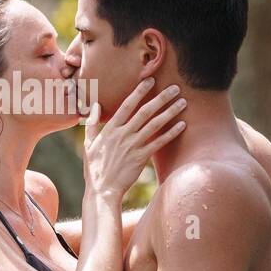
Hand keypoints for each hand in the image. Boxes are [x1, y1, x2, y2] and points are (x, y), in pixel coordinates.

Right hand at [82, 78, 186, 201]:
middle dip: (161, 98)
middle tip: (175, 87)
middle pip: (144, 112)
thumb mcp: (88, 143)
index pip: (126, 105)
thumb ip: (92, 123)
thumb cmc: (94, 168)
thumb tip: (95, 106)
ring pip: (154, 125)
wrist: (102, 190)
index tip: (150, 80)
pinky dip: (171, 133)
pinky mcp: (141, 158)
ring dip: (170, 112)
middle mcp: (122, 135)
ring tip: (182, 102)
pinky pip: (159, 143)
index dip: (139, 92)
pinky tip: (182, 125)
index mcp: (110, 129)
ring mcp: (132, 146)